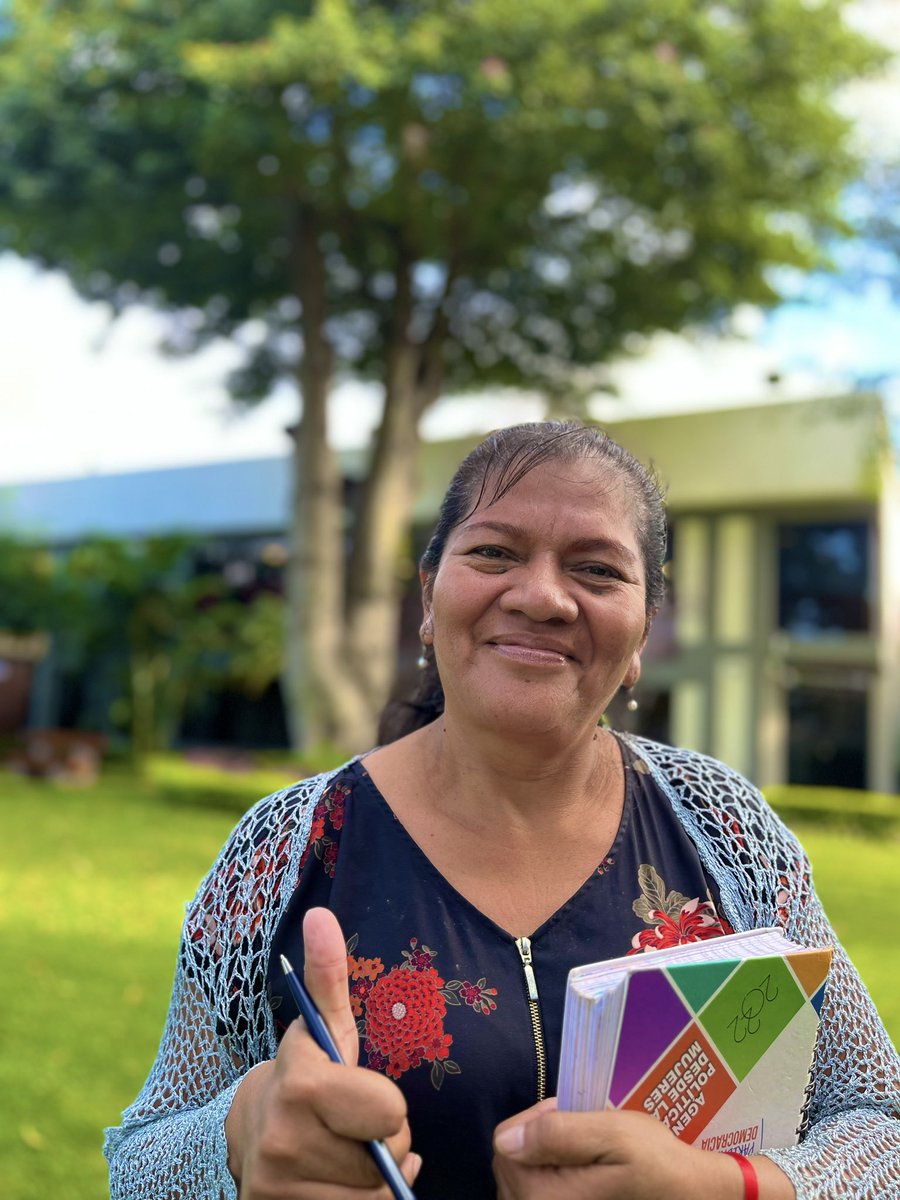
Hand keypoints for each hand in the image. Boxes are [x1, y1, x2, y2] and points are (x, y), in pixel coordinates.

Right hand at [225, 907, 420, 1197]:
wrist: (250, 1135)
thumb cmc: (307, 1075)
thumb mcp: (322, 1026)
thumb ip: (328, 974)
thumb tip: (322, 913)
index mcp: (299, 1086)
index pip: (391, 1112)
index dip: (388, 1105)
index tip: (362, 1094)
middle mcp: (283, 1142)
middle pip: (388, 1158)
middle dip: (386, 1144)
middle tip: (358, 1128)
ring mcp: (279, 1187)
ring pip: (376, 1195)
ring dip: (375, 1179)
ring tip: (349, 1154)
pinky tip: (345, 1184)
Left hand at [493, 1102, 746, 1199]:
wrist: (691, 1196)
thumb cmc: (655, 1165)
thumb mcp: (613, 1134)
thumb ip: (557, 1132)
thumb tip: (506, 1140)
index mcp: (543, 1197)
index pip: (505, 1142)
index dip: (538, 1120)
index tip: (575, 1117)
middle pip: (510, 1162)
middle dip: (542, 1140)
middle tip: (588, 1136)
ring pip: (521, 1178)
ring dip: (548, 1160)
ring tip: (589, 1158)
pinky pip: (538, 1191)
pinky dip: (556, 1178)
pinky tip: (586, 1177)